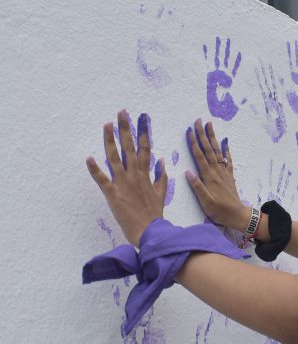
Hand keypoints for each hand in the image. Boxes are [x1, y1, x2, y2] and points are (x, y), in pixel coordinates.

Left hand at [86, 109, 167, 246]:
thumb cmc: (154, 214)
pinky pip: (102, 179)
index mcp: (146, 174)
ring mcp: (123, 183)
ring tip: (107, 125)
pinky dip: (95, 169)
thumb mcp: (161, 193)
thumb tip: (162, 162)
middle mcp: (134, 175)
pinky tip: (89, 158)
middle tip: (121, 113)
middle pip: (129, 147)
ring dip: (110, 141)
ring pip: (115, 158)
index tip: (140, 120)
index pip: (145, 149)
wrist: (150, 231)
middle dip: (125, 129)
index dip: (142, 133)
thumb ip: (161, 177)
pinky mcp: (113, 194)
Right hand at [184, 119, 248, 231]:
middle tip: (198, 120)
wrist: (237, 215)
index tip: (189, 130)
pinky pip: (228, 160)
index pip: (199, 156)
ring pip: (218, 151)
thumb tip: (187, 171)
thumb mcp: (205, 201)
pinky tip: (225, 142)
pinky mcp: (229, 176)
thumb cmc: (219, 210)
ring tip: (210, 125)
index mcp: (209, 176)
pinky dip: (226, 150)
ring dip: (213, 138)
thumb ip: (197, 186)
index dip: (193, 143)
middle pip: (208, 149)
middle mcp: (216, 171)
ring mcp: (224, 172)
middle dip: (202, 134)